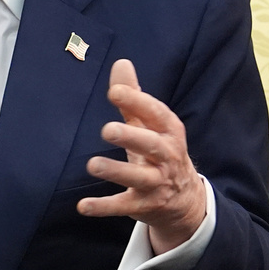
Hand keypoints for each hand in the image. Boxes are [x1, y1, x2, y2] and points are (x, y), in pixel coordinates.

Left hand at [77, 59, 205, 253]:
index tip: (115, 92)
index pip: (157, 114)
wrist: (185, 200)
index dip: (138, 102)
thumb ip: (134, 96)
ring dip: (116, 171)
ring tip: (92, 165)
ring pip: (138, 177)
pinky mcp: (144, 205)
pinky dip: (103, 207)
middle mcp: (167, 157)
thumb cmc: (160, 151)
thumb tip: (121, 62)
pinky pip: (123, 206)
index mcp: (169, 132)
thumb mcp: (151, 124)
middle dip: (131, 137)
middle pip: (151, 146)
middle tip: (106, 130)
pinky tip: (82, 206)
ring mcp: (157, 183)